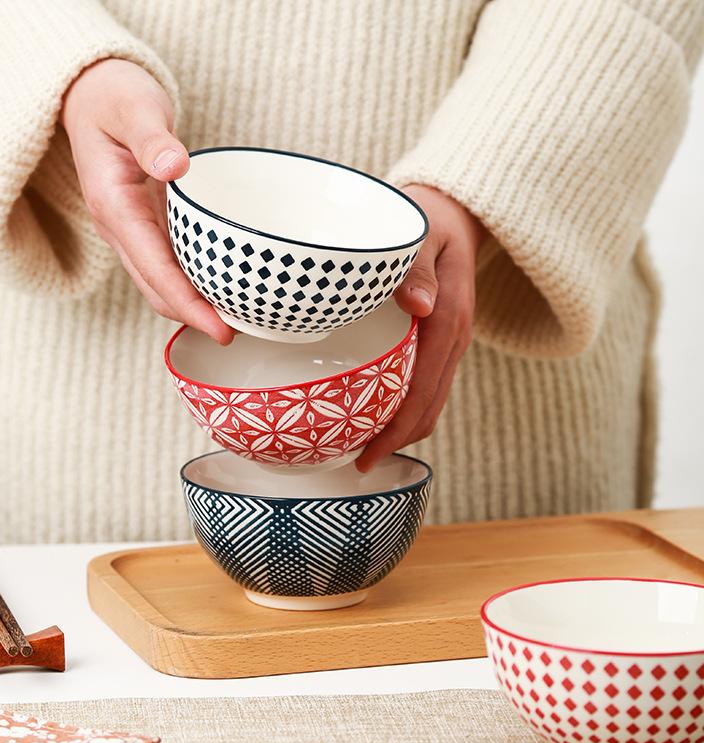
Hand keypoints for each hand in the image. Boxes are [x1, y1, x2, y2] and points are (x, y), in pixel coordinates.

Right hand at [61, 58, 232, 343]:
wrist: (89, 94)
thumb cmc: (113, 96)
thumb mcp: (133, 106)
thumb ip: (152, 137)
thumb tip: (174, 167)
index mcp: (115, 207)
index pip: (155, 271)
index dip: (188, 305)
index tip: (220, 328)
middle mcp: (120, 228)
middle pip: (157, 289)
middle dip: (193, 317)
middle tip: (236, 332)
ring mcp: (131, 230)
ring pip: (160, 283)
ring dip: (192, 306)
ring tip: (233, 319)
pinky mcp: (144, 226)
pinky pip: (167, 264)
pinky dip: (191, 283)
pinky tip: (219, 285)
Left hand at [356, 184, 483, 470]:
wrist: (453, 210)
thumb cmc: (427, 219)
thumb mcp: (420, 233)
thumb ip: (416, 266)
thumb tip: (419, 305)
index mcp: (447, 320)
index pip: (423, 389)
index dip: (397, 428)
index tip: (366, 455)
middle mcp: (453, 338)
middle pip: (429, 407)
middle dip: (397, 440)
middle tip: (357, 463)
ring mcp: (448, 342)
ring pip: (430, 402)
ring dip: (402, 430)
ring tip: (363, 449)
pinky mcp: (438, 341)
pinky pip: (426, 386)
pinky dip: (405, 410)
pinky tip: (378, 415)